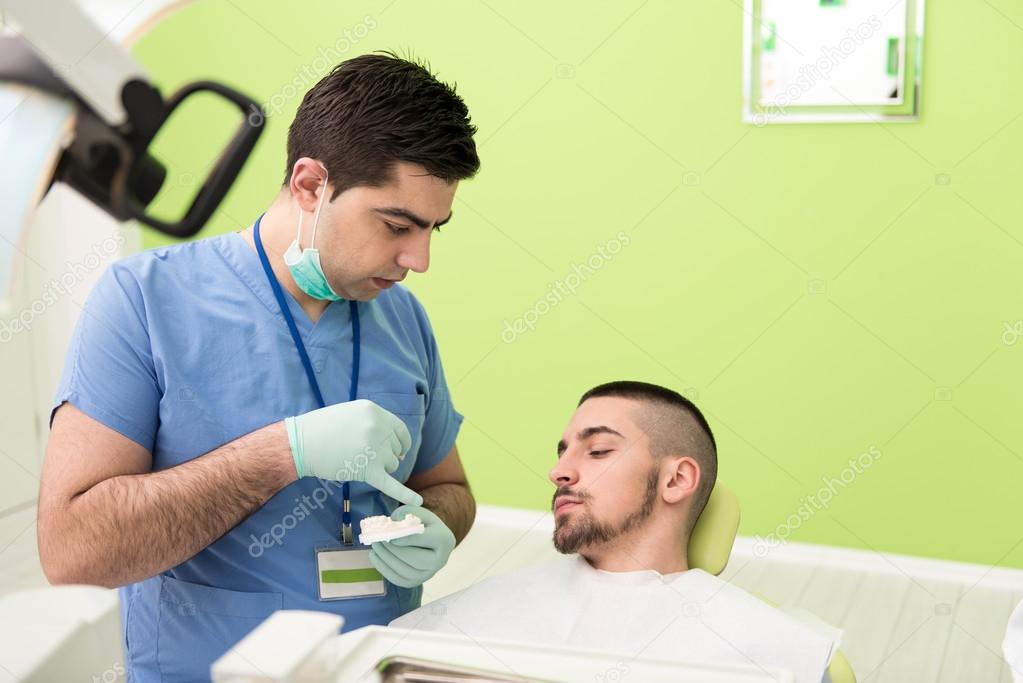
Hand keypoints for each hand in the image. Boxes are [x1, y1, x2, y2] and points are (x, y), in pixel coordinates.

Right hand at [284, 400, 421, 506]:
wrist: (301, 444)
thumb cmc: (322, 429)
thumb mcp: (352, 412)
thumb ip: (374, 421)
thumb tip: (396, 442)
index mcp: (374, 411)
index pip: (400, 430)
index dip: (401, 442)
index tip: (399, 450)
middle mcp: (377, 428)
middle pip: (396, 449)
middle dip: (385, 455)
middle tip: (366, 456)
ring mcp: (374, 449)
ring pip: (391, 465)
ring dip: (379, 467)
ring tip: (357, 462)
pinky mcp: (367, 470)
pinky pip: (391, 484)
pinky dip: (405, 494)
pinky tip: (418, 500)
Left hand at [368, 505, 454, 587]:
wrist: (428, 541)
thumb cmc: (422, 523)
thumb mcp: (418, 513)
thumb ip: (407, 514)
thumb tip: (393, 523)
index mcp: (444, 539)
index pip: (422, 539)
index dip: (403, 537)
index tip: (388, 533)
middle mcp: (440, 560)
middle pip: (414, 559)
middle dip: (392, 550)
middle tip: (378, 539)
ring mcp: (428, 574)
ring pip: (405, 570)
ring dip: (385, 558)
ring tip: (375, 546)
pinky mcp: (416, 582)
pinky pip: (398, 579)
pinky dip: (383, 568)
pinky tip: (375, 556)